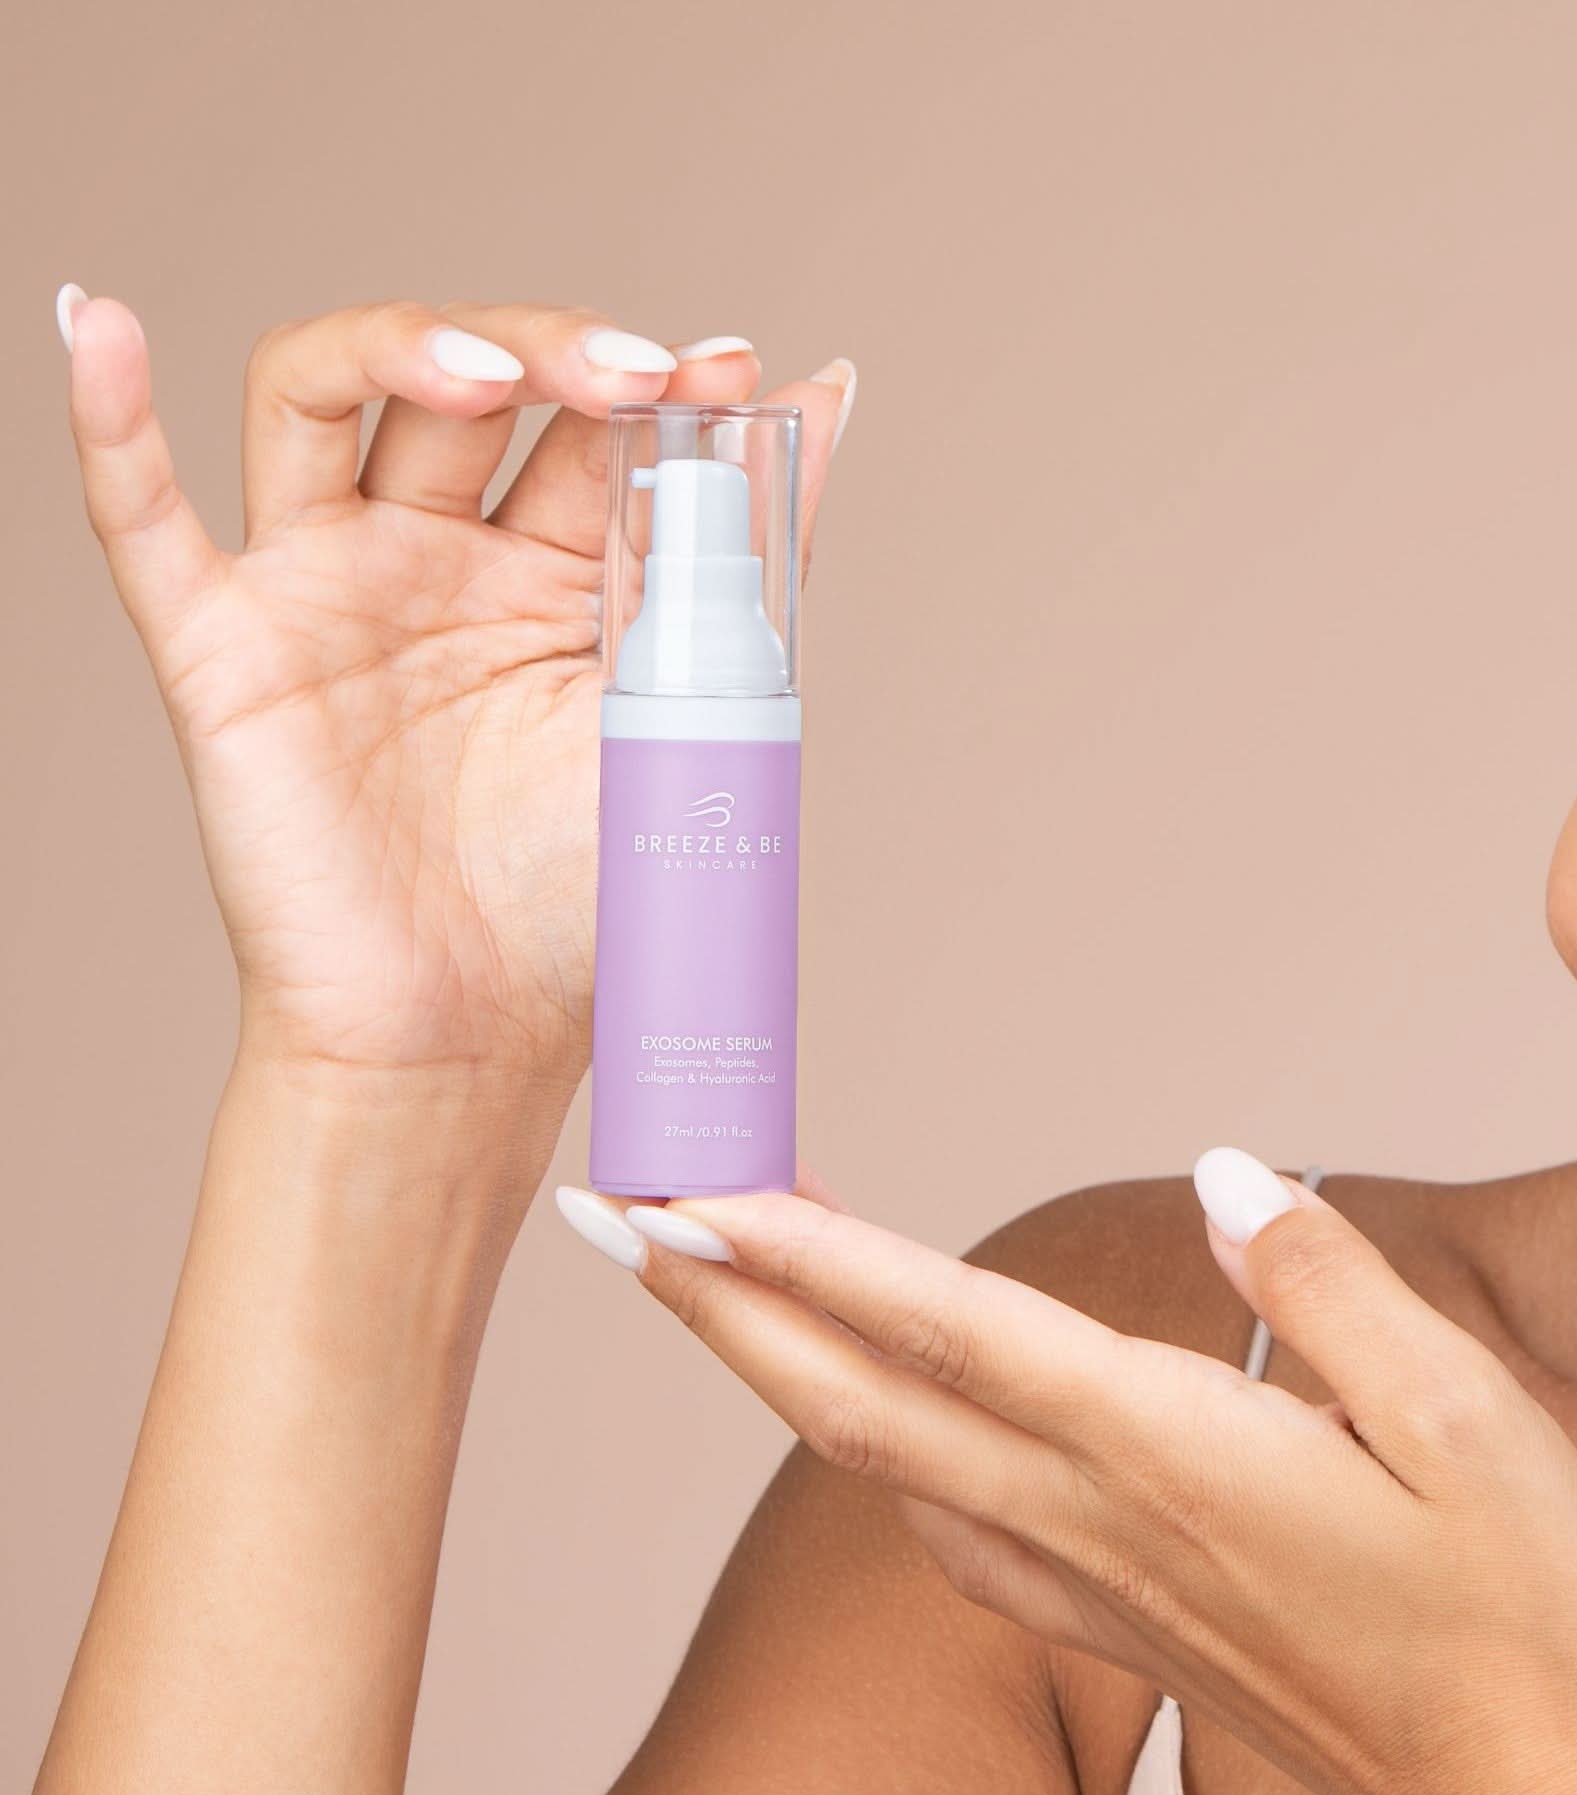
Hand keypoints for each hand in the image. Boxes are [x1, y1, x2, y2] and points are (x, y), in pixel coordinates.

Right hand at [60, 292, 851, 1087]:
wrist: (473, 1043)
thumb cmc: (579, 906)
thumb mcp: (683, 711)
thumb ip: (744, 554)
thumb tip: (830, 388)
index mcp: (549, 577)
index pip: (585, 423)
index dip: (648, 380)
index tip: (728, 369)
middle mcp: (435, 563)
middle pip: (467, 386)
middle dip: (557, 357)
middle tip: (640, 378)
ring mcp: (328, 593)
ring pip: (324, 396)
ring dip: (403, 347)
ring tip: (493, 376)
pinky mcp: (226, 652)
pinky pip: (144, 521)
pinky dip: (112, 424)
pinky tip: (103, 324)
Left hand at [555, 1151, 1576, 1794]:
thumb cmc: (1518, 1614)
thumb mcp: (1468, 1414)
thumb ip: (1331, 1284)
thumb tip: (1228, 1178)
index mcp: (1169, 1450)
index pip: (949, 1329)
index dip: (809, 1254)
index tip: (692, 1188)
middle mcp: (1096, 1516)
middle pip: (856, 1399)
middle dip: (719, 1302)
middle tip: (616, 1210)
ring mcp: (1091, 1579)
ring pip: (881, 1459)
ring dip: (775, 1362)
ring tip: (712, 1269)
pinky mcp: (1114, 1620)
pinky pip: (947, 1526)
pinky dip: (867, 1450)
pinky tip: (868, 1416)